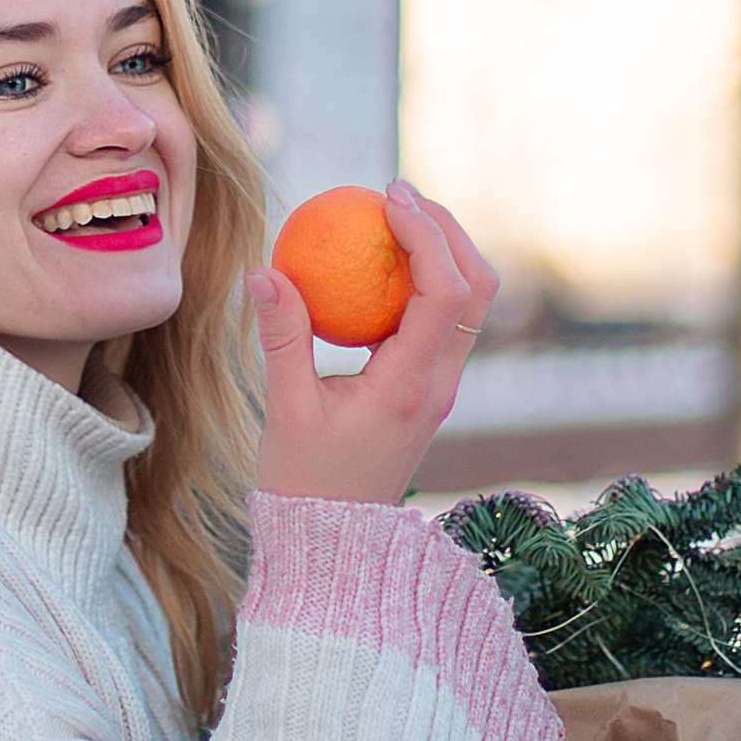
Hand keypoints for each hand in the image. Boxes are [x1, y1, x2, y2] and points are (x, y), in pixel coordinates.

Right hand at [249, 181, 496, 506]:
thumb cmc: (305, 483)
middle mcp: (440, 384)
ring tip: (394, 219)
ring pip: (469, 304)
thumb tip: (263, 270)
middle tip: (398, 195)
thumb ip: (281, 338)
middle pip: (477, 288)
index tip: (387, 198)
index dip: (425, 233)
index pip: (443, 291)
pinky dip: (424, 281)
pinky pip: (442, 321)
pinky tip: (378, 265)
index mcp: (412, 386)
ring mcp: (441, 387)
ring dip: (444, 252)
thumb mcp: (284, 409)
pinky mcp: (429, 389)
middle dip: (448, 229)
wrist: (336, 545)